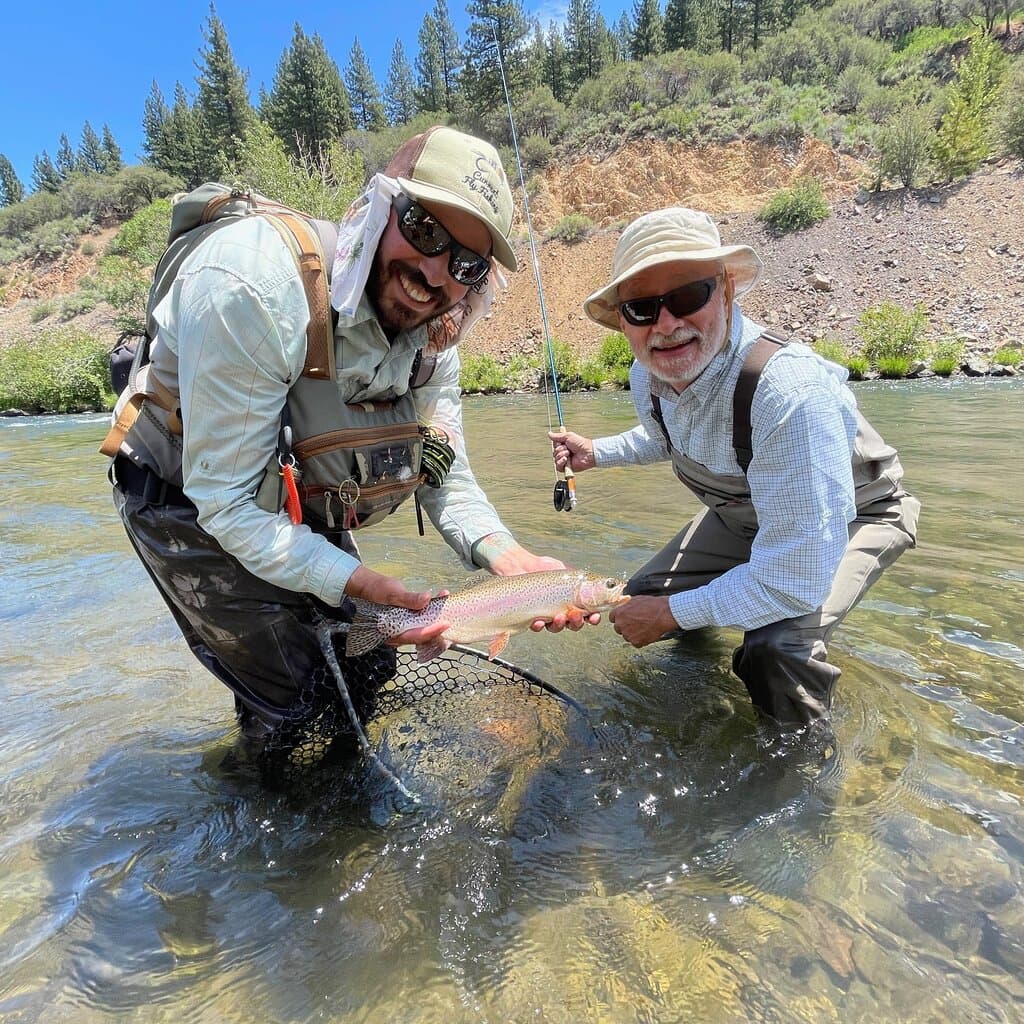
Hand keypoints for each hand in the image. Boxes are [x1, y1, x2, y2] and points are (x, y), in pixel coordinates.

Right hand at [345, 567, 451, 653]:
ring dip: (436, 616)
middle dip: (438, 625)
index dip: (432, 631)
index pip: (417, 635)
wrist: (369, 586)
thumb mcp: (392, 593)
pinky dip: (432, 611)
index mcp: (393, 631)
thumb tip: (426, 599)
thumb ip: (409, 599)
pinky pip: (422, 619)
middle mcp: (400, 633)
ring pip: (424, 627)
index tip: (446, 624)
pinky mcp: (408, 620)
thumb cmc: (377, 591)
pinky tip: (438, 599)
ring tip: (445, 600)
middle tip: (451, 615)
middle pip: (423, 635)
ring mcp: (404, 627)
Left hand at [487, 543, 601, 633]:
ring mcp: (547, 615)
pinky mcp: (532, 617)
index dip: (593, 618)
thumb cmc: (545, 567)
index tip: (595, 616)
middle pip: (574, 625)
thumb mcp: (568, 571)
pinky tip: (539, 621)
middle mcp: (562, 610)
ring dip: (560, 625)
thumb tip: (602, 584)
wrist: (521, 564)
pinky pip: (537, 626)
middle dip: (577, 623)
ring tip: (559, 617)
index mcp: (573, 601)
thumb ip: (584, 580)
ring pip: (557, 628)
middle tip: (576, 615)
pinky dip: (539, 626)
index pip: (587, 614)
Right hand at [548, 429, 595, 472]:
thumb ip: (558, 436)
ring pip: (555, 459)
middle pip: (554, 452)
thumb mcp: (568, 436)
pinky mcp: (567, 468)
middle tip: (568, 449)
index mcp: (564, 446)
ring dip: (561, 455)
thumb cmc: (580, 443)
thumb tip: (549, 433)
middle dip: (560, 450)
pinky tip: (566, 459)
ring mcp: (565, 461)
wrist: (587, 452)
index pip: (555, 446)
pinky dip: (561, 462)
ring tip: (569, 454)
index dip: (557, 444)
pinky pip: (558, 466)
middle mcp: (564, 453)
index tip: (562, 443)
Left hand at [609, 595, 676, 646]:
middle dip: (625, 626)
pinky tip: (647, 633)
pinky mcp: (636, 642)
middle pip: (618, 628)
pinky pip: (635, 643)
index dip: (619, 618)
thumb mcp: (635, 600)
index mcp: (619, 613)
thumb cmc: (652, 605)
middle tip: (636, 624)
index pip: (612, 618)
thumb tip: (623, 607)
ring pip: (627, 636)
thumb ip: (626, 606)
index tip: (624, 619)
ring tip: (644, 627)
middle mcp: (621, 624)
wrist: (663, 614)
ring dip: (633, 633)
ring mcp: (628, 634)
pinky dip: (641, 640)